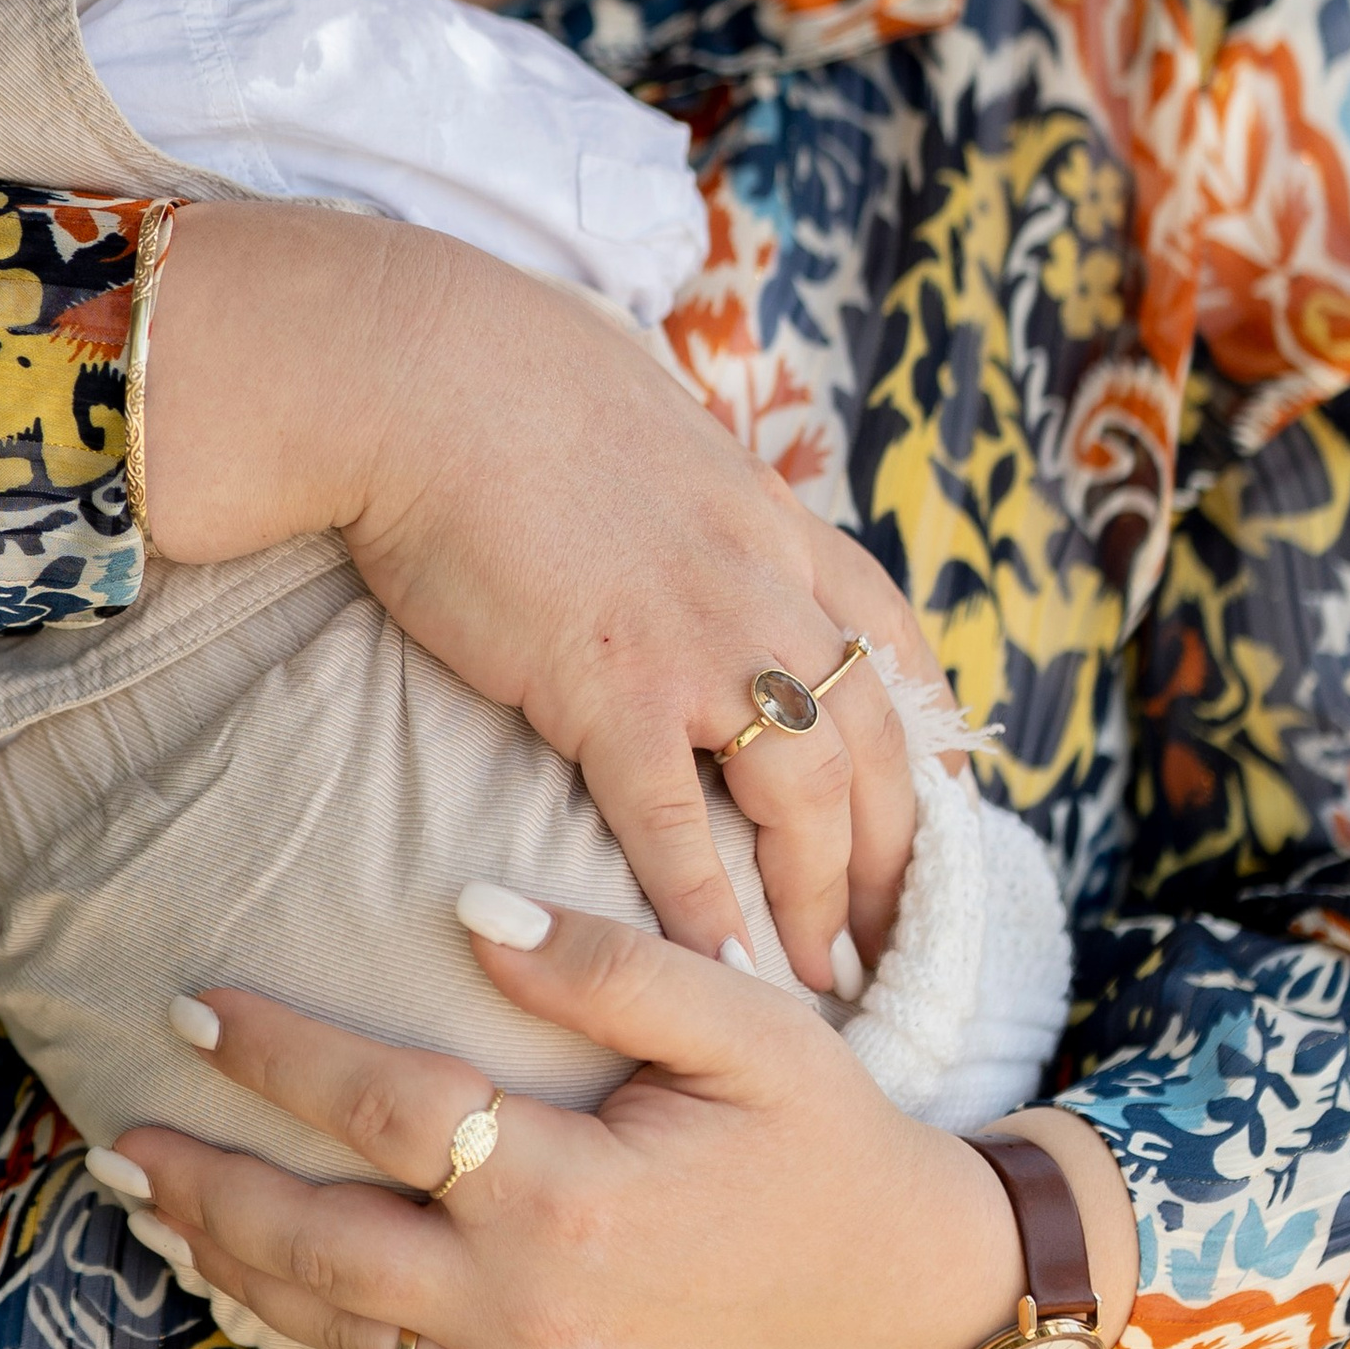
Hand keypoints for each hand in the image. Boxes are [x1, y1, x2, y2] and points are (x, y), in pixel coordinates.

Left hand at [122, 901, 1137, 1348]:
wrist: (900, 1295)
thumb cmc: (821, 1135)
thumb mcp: (740, 1022)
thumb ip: (603, 962)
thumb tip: (464, 909)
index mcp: (575, 1198)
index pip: (385, 1109)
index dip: (280, 1053)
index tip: (195, 1002)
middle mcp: (536, 1314)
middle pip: (319, 1243)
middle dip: (204, 1185)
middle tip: (112, 1134)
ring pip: (336, 1328)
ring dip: (231, 1264)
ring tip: (148, 1204)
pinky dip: (310, 1327)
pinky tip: (252, 1281)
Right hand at [143, 204, 936, 984]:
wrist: (419, 368)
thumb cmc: (490, 369)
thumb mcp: (626, 404)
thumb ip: (660, 469)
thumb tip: (638, 471)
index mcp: (764, 512)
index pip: (887, 627)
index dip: (920, 723)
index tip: (931, 796)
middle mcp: (759, 581)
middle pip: (872, 735)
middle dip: (894, 848)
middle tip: (891, 933)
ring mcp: (694, 637)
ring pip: (805, 791)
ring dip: (822, 895)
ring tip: (819, 980)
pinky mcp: (607, 684)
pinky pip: (674, 822)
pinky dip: (707, 906)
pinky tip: (723, 970)